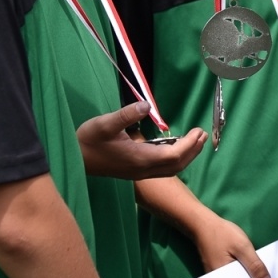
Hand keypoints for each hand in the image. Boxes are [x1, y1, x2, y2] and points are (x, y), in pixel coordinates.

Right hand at [76, 101, 206, 178]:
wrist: (75, 159)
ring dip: (185, 156)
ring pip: (170, 169)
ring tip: (195, 140)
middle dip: (192, 151)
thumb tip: (145, 105)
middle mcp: (142, 170)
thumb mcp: (105, 123)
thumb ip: (126, 115)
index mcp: (139, 159)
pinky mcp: (135, 172)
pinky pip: (162, 169)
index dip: (188, 144)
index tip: (198, 131)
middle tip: (203, 134)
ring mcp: (138, 173)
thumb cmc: (88, 140)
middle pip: (176, 165)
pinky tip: (174, 147)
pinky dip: (174, 159)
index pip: (173, 156)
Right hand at [192, 210, 269, 277]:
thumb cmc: (221, 233)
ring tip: (256, 267)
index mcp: (223, 277)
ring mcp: (217, 274)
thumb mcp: (242, 247)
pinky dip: (241, 269)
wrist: (202, 224)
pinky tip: (247, 262)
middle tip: (264, 273)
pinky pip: (232, 273)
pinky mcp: (218, 269)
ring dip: (247, 274)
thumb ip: (254, 265)